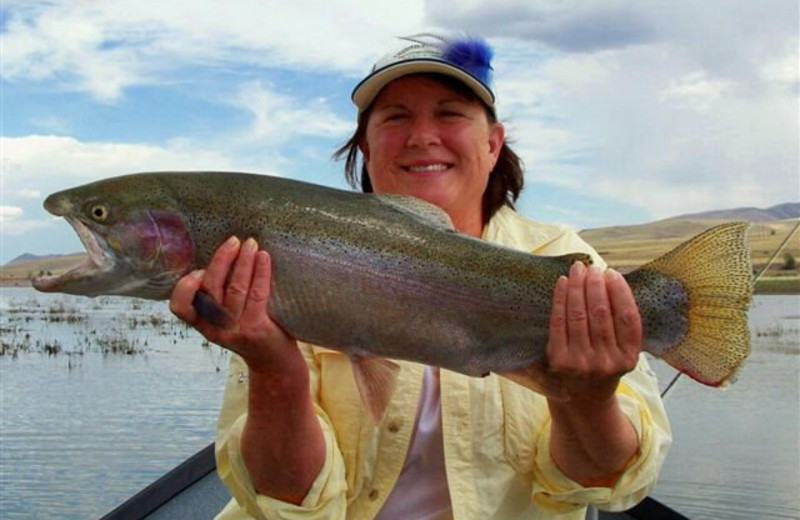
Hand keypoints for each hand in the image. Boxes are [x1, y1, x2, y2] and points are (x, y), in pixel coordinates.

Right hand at [169, 236, 303, 374]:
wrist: (274, 363)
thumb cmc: (251, 332)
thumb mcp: (226, 319)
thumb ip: (218, 296)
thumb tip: (225, 255)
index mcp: (203, 324)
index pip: (180, 307)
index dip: (185, 287)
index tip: (199, 270)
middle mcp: (215, 329)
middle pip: (211, 289)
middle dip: (222, 260)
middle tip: (233, 241)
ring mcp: (235, 330)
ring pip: (235, 288)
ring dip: (243, 261)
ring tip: (251, 244)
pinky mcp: (256, 329)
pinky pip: (257, 294)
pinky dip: (260, 272)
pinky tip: (264, 257)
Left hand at [547, 262, 641, 403]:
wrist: (583, 400)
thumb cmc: (603, 366)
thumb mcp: (622, 352)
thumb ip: (621, 325)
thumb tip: (611, 279)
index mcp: (629, 358)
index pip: (627, 318)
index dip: (620, 292)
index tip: (612, 273)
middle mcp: (607, 362)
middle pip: (601, 313)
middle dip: (595, 284)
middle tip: (592, 267)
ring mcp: (582, 362)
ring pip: (579, 314)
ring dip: (578, 287)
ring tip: (578, 269)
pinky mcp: (560, 360)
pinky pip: (559, 322)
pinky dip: (561, 299)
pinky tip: (563, 283)